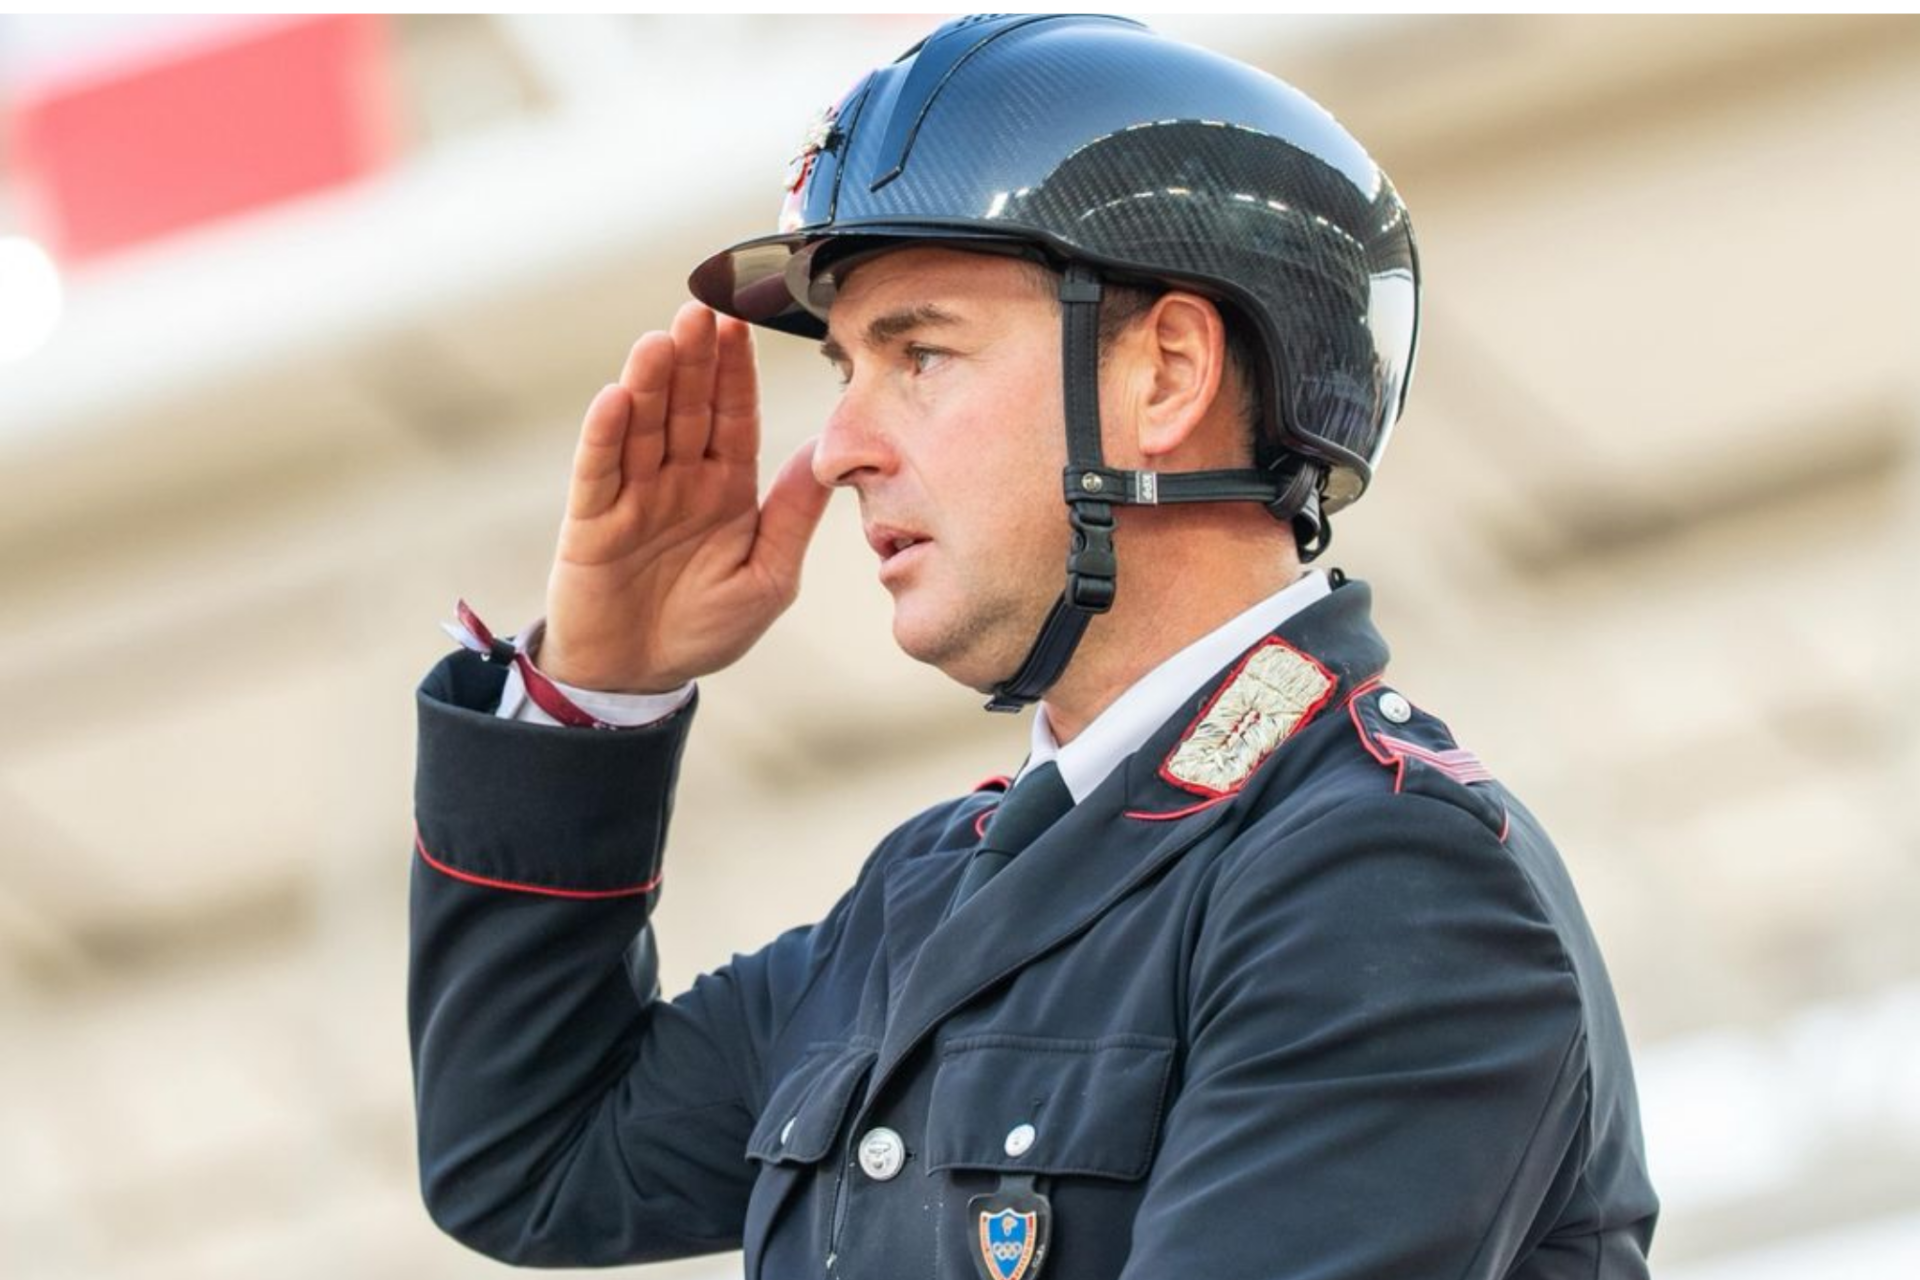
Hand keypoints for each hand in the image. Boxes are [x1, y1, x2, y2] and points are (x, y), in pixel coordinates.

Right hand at [539, 302, 831, 692]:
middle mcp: (680, 480)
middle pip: (688, 408)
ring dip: (652, 383)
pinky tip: (616, 396)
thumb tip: (823, 455)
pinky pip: (600, 470)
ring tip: (662, 339)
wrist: (639, 677)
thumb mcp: (767, 576)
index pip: (734, 418)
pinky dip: (606, 434)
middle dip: (695, 360)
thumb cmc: (706, 628)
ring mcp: (634, 495)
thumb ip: (791, 516)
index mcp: (726, 488)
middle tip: (701, 310)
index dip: (736, 373)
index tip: (743, 324)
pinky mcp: (593, 520)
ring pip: (644, 427)